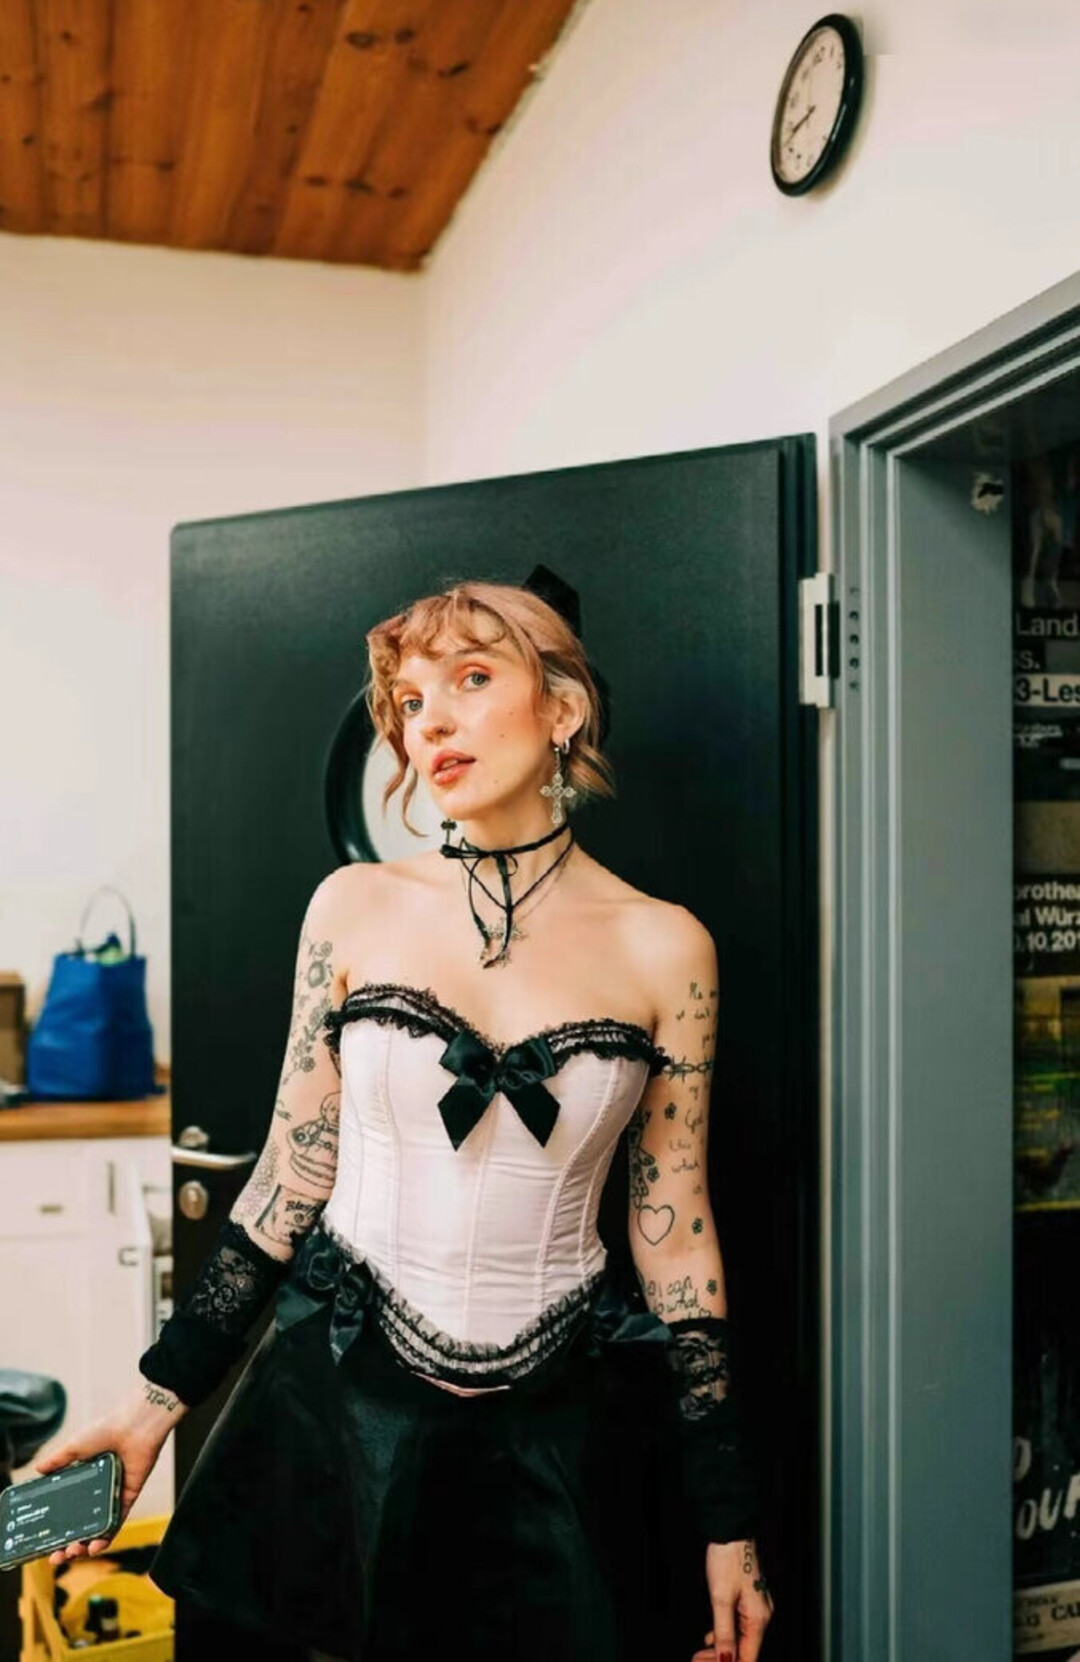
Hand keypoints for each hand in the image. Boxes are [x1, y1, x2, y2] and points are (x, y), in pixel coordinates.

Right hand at [33, 1377, 186, 1566]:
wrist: (134, 1426)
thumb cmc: (106, 1431)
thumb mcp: (75, 1446)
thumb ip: (58, 1460)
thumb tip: (38, 1470)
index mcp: (84, 1481)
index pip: (68, 1512)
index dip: (57, 1529)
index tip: (46, 1544)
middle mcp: (97, 1492)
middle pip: (81, 1526)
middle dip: (68, 1545)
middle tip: (57, 1557)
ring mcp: (112, 1497)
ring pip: (98, 1530)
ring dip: (86, 1546)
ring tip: (74, 1552)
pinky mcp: (128, 1499)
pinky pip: (117, 1523)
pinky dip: (107, 1537)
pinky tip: (95, 1546)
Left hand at [696, 1537, 773, 1661]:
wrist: (731, 1531)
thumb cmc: (728, 1559)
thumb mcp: (720, 1599)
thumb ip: (724, 1633)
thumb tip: (726, 1659)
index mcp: (759, 1619)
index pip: (747, 1658)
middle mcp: (762, 1616)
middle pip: (744, 1651)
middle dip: (721, 1658)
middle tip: (697, 1659)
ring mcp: (757, 1608)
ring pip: (741, 1639)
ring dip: (721, 1648)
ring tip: (700, 1652)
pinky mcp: (750, 1601)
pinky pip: (739, 1626)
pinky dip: (725, 1634)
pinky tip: (711, 1637)